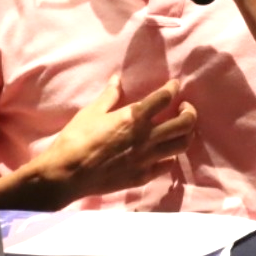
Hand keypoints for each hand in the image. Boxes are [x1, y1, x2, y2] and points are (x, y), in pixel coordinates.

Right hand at [38, 76, 195, 202]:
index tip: (174, 84)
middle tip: (183, 107)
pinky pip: (166, 165)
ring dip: (186, 134)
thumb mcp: (91, 112)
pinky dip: (170, 157)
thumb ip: (109, 95)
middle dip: (190, 112)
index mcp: (134, 117)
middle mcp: (146, 137)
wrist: (66, 175)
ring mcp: (147, 158)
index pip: (164, 97)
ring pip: (181, 145)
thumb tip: (117, 79)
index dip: (173, 87)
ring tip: (180, 128)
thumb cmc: (76, 139)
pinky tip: (164, 152)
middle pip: (184, 123)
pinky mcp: (143, 176)